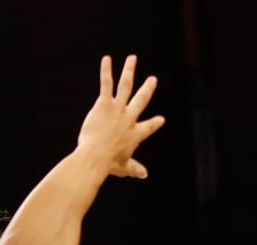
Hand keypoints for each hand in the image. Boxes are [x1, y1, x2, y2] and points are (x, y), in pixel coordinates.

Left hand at [77, 55, 164, 178]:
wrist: (96, 156)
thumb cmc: (108, 164)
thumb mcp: (124, 168)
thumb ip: (134, 169)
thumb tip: (144, 174)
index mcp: (135, 134)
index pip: (148, 127)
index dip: (154, 123)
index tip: (160, 119)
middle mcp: (129, 118)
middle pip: (141, 100)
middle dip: (147, 89)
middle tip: (152, 80)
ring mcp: (118, 109)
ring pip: (126, 86)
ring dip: (130, 71)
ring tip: (132, 59)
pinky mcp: (104, 104)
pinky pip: (106, 84)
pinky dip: (106, 71)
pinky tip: (106, 59)